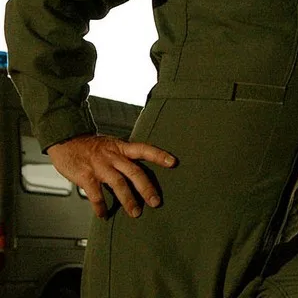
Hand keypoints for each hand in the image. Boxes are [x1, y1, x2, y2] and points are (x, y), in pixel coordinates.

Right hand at [47, 134, 176, 218]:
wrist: (65, 140)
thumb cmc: (90, 146)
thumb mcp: (111, 145)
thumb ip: (124, 157)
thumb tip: (139, 174)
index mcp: (121, 147)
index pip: (144, 149)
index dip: (159, 155)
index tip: (174, 162)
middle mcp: (113, 156)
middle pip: (134, 172)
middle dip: (147, 188)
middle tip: (156, 202)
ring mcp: (100, 166)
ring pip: (118, 184)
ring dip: (128, 200)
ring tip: (135, 213)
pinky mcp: (86, 176)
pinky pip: (96, 194)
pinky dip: (101, 206)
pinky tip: (104, 214)